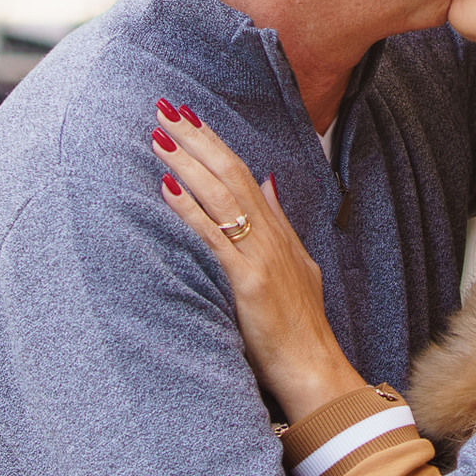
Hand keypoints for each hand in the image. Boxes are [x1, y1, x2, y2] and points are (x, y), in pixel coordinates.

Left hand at [154, 103, 361, 420]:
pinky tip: (167, 189)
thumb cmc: (300, 326)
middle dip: (197, 138)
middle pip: (231, 172)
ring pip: (221, 196)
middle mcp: (271, 235)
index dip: (215, 143)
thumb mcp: (299, 264)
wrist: (315, 367)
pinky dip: (190, 210)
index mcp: (279, 231)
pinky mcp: (250, 281)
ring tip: (160, 136)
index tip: (189, 117)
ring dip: (188, 163)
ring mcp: (262, 256)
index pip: (243, 173)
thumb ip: (281, 222)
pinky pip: (215, 238)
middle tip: (166, 108)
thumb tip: (269, 182)